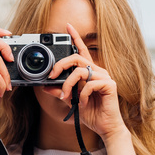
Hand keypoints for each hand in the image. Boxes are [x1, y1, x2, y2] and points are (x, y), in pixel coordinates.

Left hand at [46, 22, 127, 139]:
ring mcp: (104, 77)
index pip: (81, 51)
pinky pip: (89, 84)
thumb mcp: (70, 101)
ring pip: (80, 71)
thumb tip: (45, 86)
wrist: (105, 127)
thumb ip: (60, 91)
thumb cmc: (91, 113)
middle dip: (60, 65)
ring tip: (66, 97)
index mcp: (89, 72)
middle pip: (76, 57)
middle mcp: (97, 71)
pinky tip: (82, 104)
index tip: (67, 26)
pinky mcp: (109, 85)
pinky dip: (81, 95)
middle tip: (51, 76)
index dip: (75, 37)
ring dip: (68, 85)